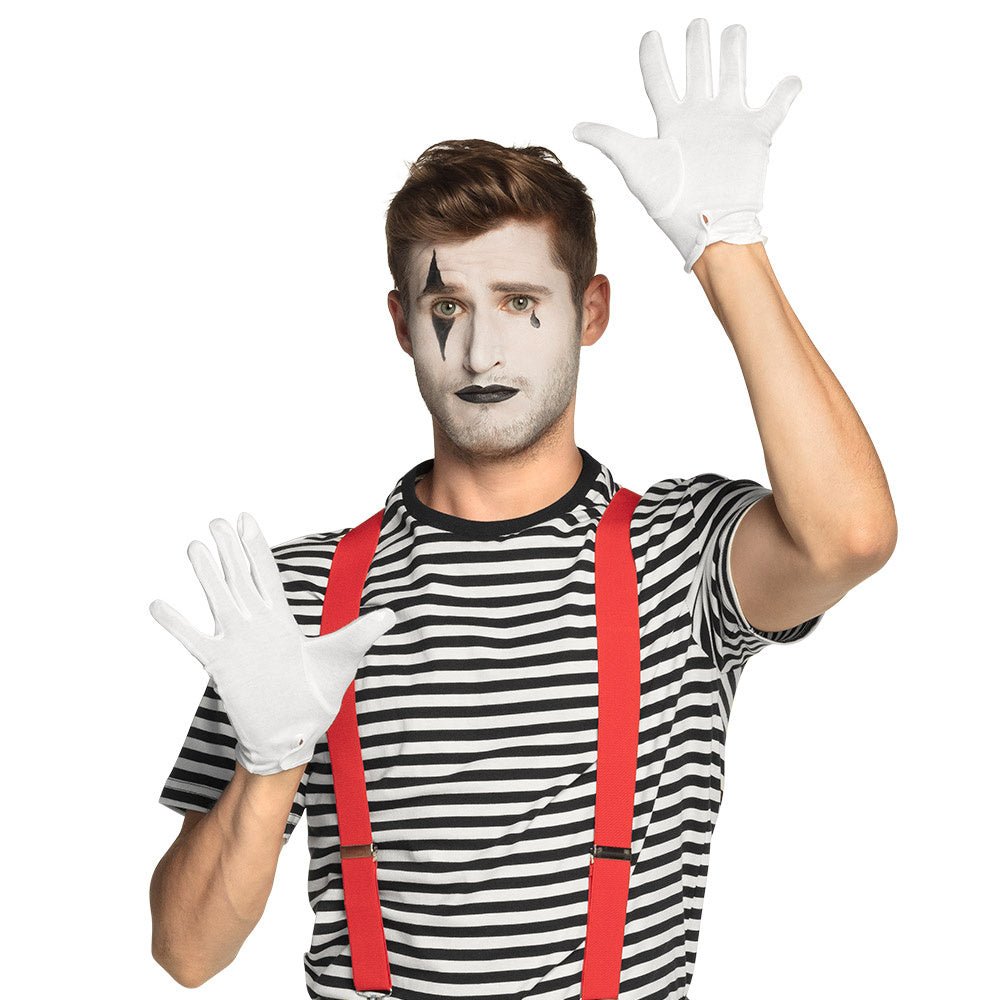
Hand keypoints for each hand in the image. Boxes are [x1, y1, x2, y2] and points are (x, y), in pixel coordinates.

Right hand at [150, 512, 395, 774]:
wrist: (296, 734)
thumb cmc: (318, 696)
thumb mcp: (343, 659)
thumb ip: (361, 633)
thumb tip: (390, 614)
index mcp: (283, 619)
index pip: (267, 574)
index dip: (256, 546)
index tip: (246, 518)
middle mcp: (257, 625)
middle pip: (240, 578)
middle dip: (230, 549)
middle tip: (217, 519)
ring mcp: (237, 643)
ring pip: (218, 600)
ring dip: (207, 575)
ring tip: (194, 546)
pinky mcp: (222, 666)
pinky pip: (195, 640)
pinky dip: (177, 624)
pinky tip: (159, 604)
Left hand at [573, 17, 800, 271]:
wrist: (707, 224)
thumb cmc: (670, 202)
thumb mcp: (635, 164)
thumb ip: (610, 139)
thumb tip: (574, 128)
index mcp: (670, 122)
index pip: (658, 80)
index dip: (653, 57)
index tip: (651, 34)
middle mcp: (699, 117)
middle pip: (698, 68)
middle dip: (697, 44)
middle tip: (697, 24)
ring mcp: (729, 123)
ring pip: (734, 74)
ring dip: (734, 51)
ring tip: (732, 31)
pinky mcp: (756, 134)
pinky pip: (775, 106)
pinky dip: (786, 91)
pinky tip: (791, 80)